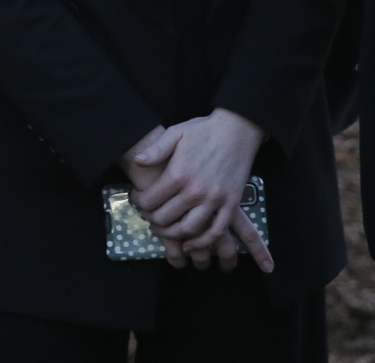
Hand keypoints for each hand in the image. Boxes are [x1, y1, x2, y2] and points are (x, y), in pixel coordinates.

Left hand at [127, 108, 267, 269]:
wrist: (237, 130)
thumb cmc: (203, 130)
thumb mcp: (176, 133)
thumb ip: (156, 150)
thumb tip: (137, 162)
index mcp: (178, 174)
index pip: (150, 201)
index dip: (139, 203)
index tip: (138, 200)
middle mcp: (195, 190)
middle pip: (165, 218)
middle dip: (152, 220)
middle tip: (148, 216)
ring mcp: (214, 200)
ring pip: (188, 229)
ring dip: (172, 235)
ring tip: (164, 230)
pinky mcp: (230, 204)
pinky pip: (215, 231)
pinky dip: (202, 242)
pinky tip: (190, 244)